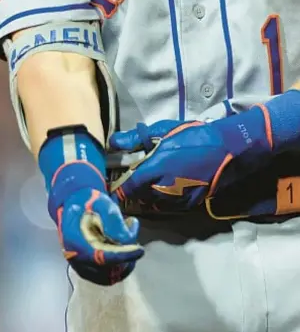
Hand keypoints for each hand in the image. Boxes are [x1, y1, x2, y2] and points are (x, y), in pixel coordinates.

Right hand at [39, 124, 143, 284]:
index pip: (101, 257)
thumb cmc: (87, 202)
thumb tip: (126, 241)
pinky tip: (124, 246)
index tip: (139, 250)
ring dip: (126, 259)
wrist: (73, 205)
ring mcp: (81, 267)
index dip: (122, 255)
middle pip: (109, 268)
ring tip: (128, 234)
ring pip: (111, 275)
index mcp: (76, 241)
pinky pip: (108, 276)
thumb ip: (112, 220)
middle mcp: (77, 259)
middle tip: (132, 229)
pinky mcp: (88, 270)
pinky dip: (121, 264)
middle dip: (127, 253)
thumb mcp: (100, 202)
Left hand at [109, 120, 225, 208]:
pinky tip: (166, 184)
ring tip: (151, 179)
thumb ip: (135, 139)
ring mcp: (176, 200)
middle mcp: (162, 189)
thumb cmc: (192, 137)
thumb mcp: (162, 131)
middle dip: (133, 189)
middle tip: (133, 175)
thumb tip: (113, 142)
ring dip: (147, 194)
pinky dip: (162, 198)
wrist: (224, 150)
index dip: (117, 190)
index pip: (126, 189)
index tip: (112, 185)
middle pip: (138, 196)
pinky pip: (166, 205)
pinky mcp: (187, 205)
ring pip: (151, 202)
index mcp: (154, 169)